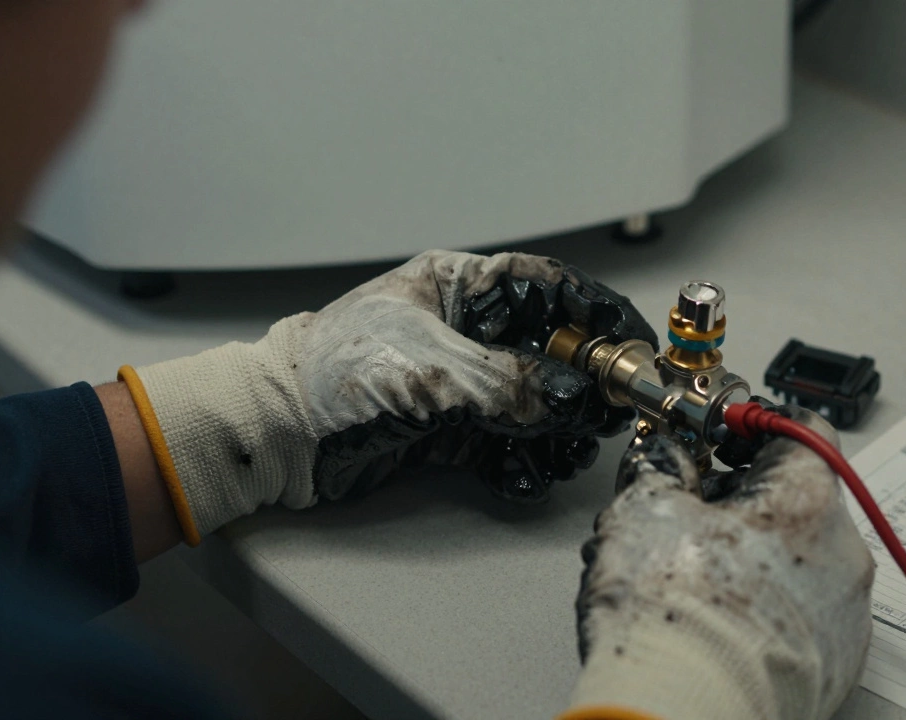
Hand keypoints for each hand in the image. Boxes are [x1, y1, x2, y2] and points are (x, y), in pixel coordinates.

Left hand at [121, 250, 655, 544]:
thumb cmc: (331, 373)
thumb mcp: (432, 371)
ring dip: (556, 429)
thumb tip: (573, 399)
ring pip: (531, 400)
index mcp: (459, 287)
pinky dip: (522, 460)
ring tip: (567, 453)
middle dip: (582, 384)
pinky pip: (503, 440)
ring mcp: (457, 380)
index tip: (632, 340)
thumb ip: (509, 384)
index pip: (546, 286)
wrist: (273, 435)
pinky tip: (529, 475)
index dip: (596, 310)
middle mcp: (464, 330)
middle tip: (607, 413)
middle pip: (549, 349)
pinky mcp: (446, 428)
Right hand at [563, 407, 874, 719]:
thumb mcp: (646, 510)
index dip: (752, 424)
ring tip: (695, 576)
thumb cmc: (674, 618)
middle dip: (744, 498)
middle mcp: (844, 555)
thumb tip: (666, 457)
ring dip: (755, 556)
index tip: (720, 435)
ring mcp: (844, 617)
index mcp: (808, 501)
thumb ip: (663, 467)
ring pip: (802, 561)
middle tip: (691, 511)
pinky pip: (804, 617)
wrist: (684, 710)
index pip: (802, 428)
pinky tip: (718, 620)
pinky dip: (769, 609)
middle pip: (799, 499)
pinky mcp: (834, 668)